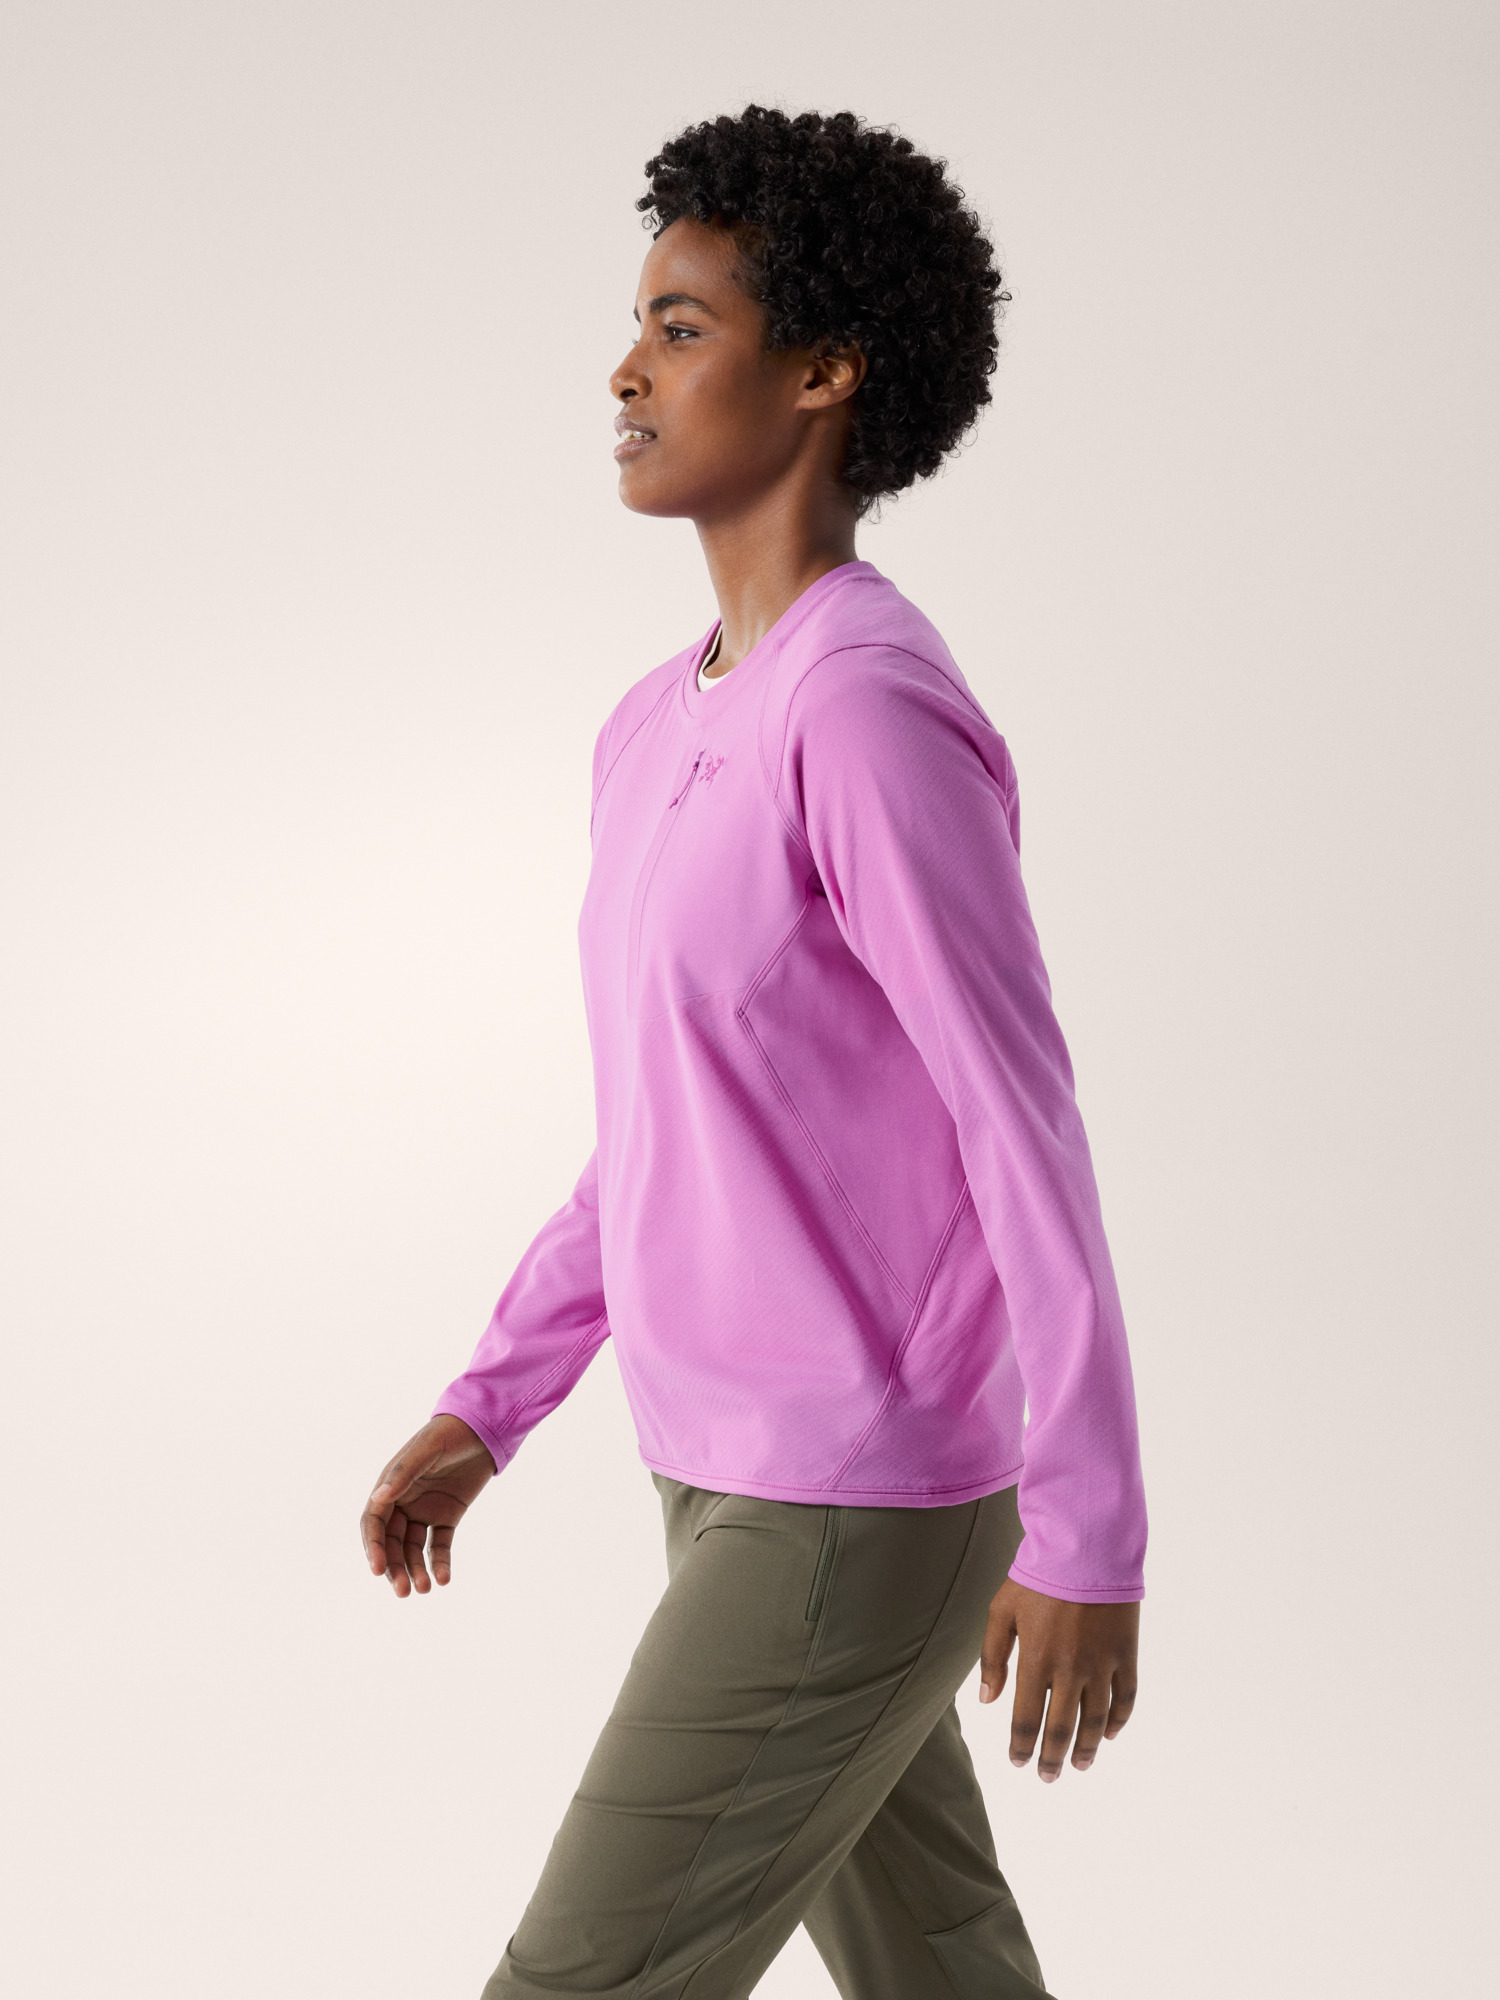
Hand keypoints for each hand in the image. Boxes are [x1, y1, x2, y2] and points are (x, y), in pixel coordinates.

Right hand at [360, 1414, 496, 1597]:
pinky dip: (441, 1562)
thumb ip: (404, 1472)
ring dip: (417, 1570)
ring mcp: (424, 1511)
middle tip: (404, 1591)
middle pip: (392, 1543)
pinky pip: (440, 1545)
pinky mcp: (447, 1517)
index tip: (379, 1569)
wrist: (482, 1429)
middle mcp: (403, 1502)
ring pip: (414, 1549)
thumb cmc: (448, 1433)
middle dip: (395, 1568)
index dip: (374, 1547)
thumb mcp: (426, 1448)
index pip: (373, 1523)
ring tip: (427, 1589)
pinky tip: (444, 1578)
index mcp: (390, 1486)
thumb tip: (378, 1498)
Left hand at [979, 1576, 1138, 1780]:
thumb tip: (987, 1700)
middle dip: (1052, 1759)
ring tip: (1080, 1766)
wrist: (1085, 1546)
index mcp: (1035, 1660)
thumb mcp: (1002, 1610)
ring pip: (1095, 1721)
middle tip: (1048, 1777)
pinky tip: (1108, 1734)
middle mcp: (1069, 1670)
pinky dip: (1118, 1720)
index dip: (1021, 1747)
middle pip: (1061, 1729)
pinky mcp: (1125, 1654)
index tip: (1018, 1762)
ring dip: (1087, 1748)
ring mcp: (1101, 1664)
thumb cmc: (1038, 1575)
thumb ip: (993, 1656)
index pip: (1025, 1719)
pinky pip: (1125, 1697)